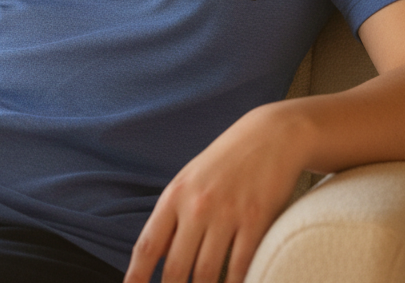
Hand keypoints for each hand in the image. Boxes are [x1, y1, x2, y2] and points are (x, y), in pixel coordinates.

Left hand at [123, 103, 306, 282]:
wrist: (268, 136)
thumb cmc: (225, 162)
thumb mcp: (190, 180)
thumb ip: (173, 217)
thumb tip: (157, 256)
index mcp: (175, 195)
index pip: (148, 245)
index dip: (135, 277)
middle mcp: (197, 206)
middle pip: (176, 269)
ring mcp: (227, 214)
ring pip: (207, 274)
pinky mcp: (256, 221)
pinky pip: (241, 267)